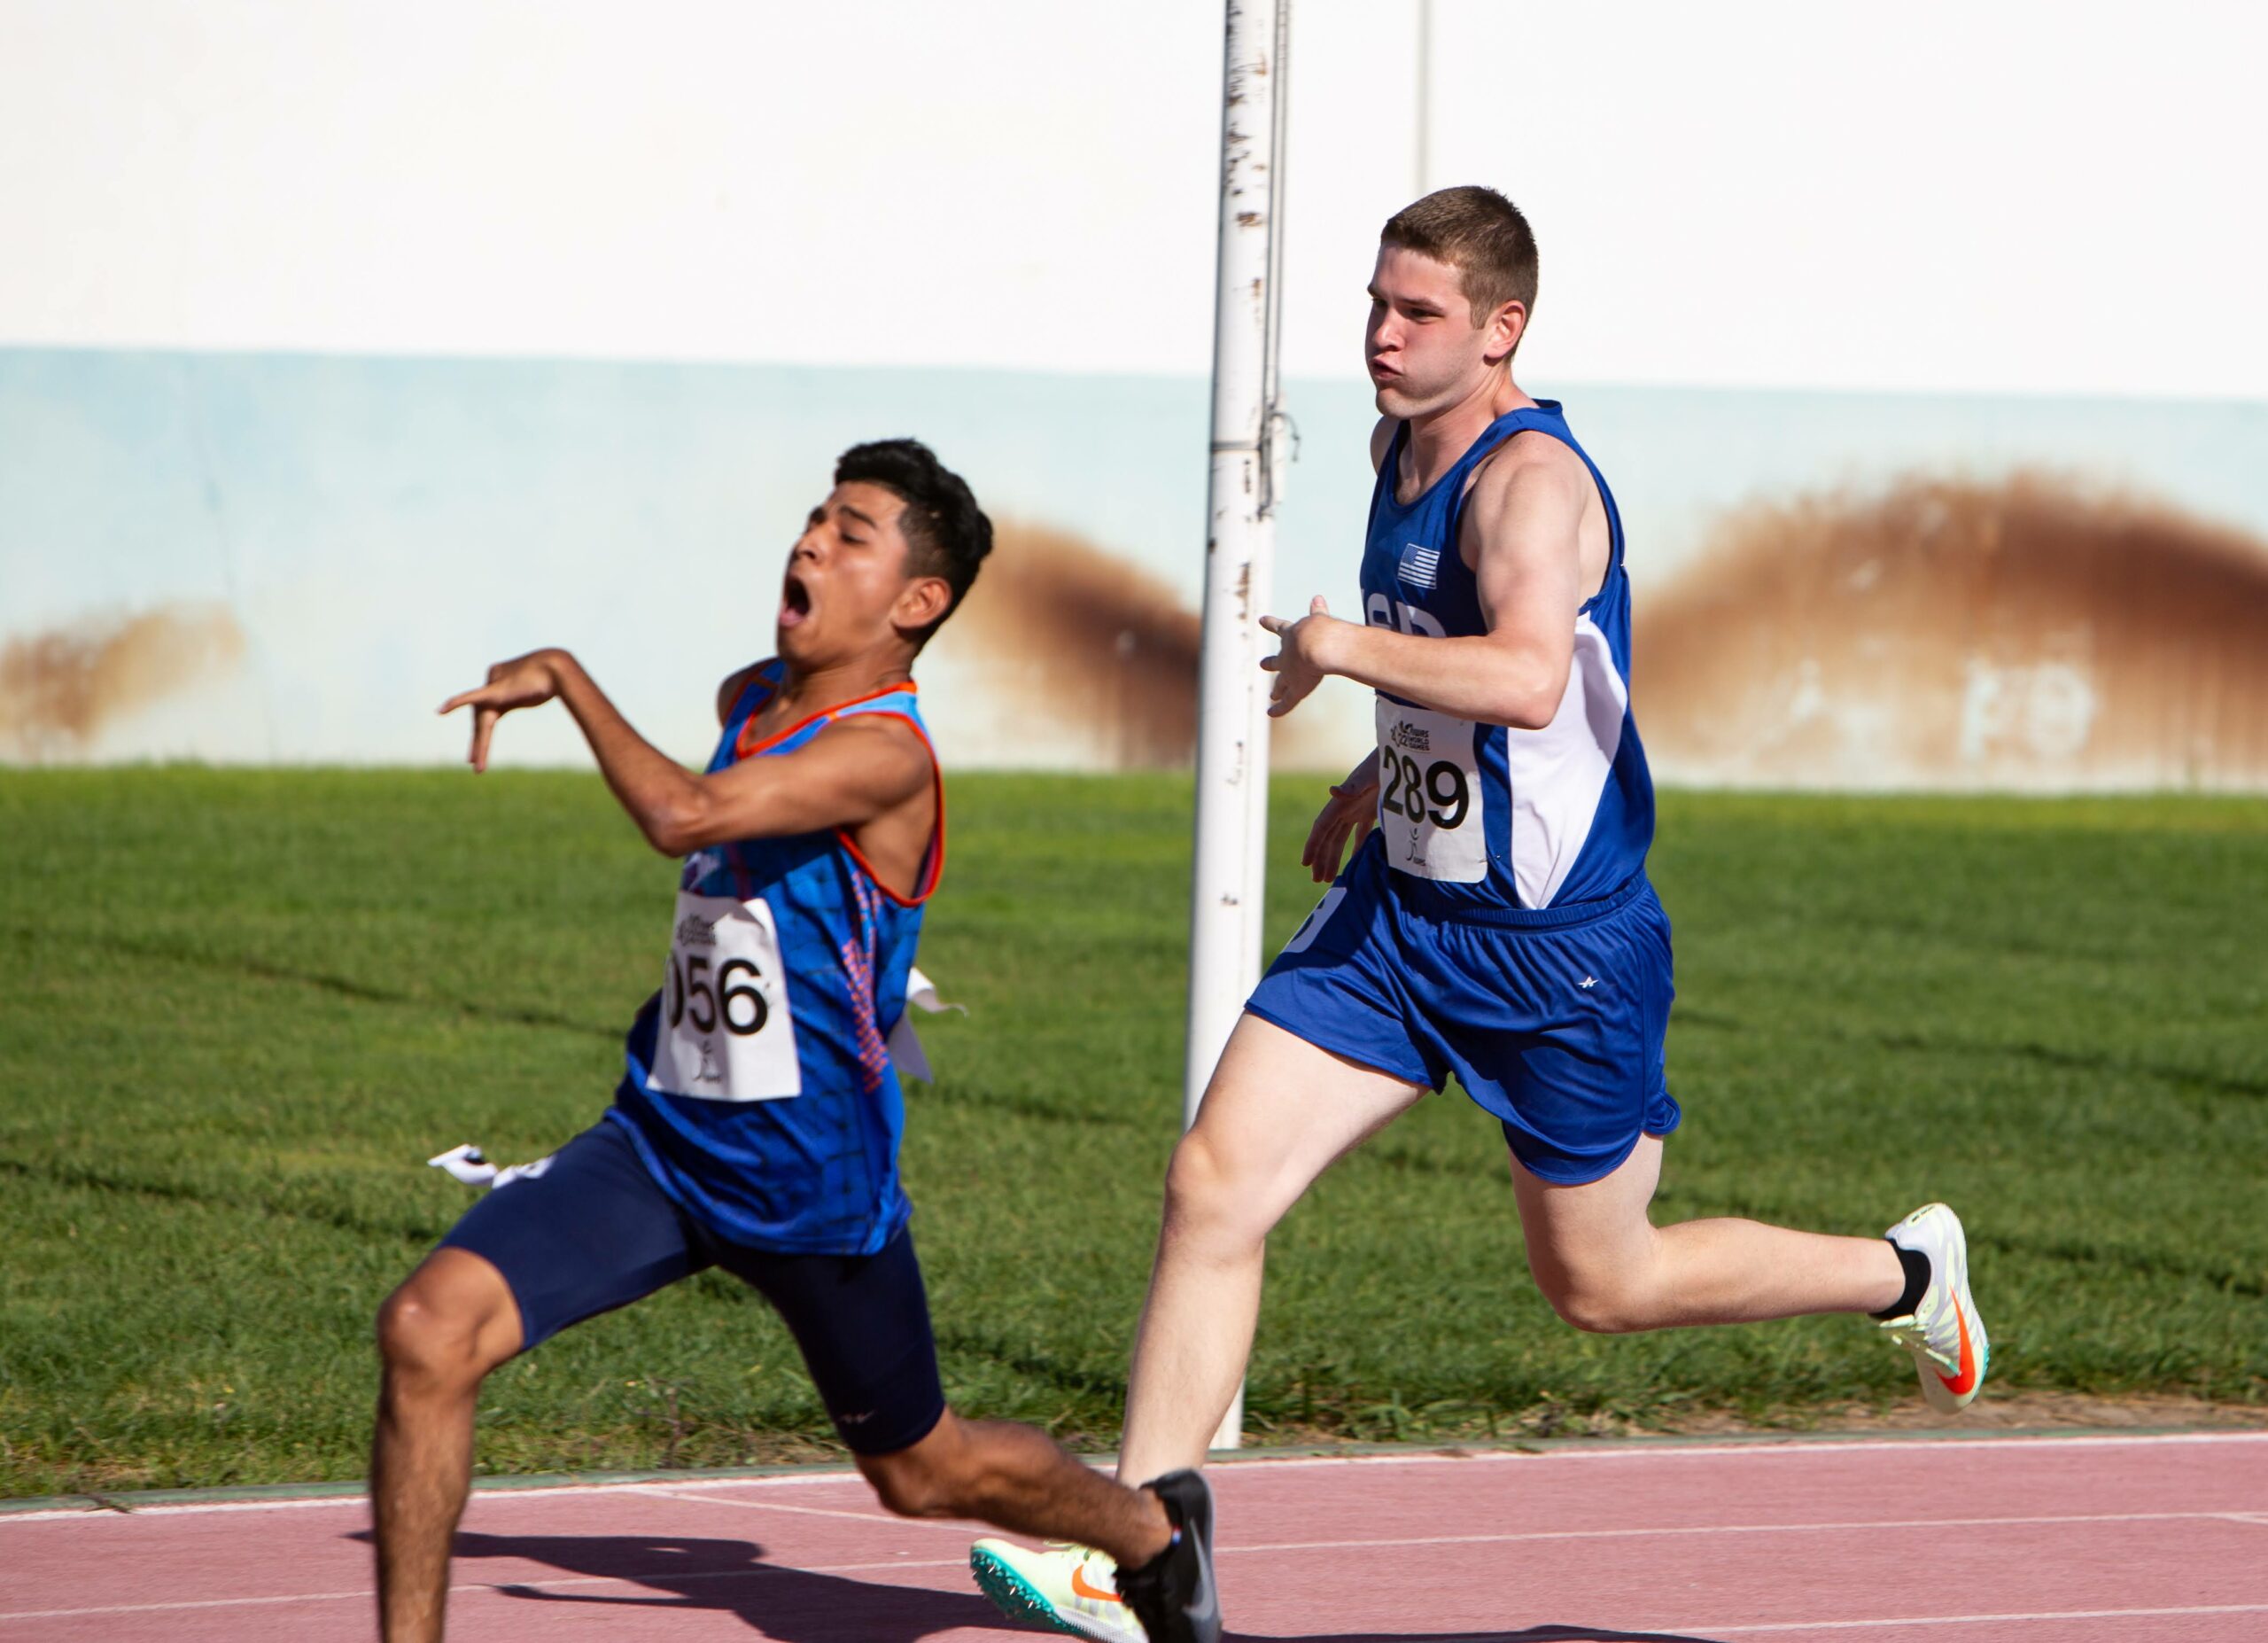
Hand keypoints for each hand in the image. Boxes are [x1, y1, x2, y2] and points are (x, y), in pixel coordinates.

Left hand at [439, 649, 567, 771]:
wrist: (559, 670)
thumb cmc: (555, 679)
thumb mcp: (535, 691)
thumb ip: (524, 695)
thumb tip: (532, 695)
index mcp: (498, 681)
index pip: (486, 710)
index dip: (482, 731)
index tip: (477, 750)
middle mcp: (492, 682)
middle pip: (482, 718)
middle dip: (479, 742)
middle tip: (473, 762)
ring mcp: (492, 686)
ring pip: (482, 720)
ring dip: (480, 744)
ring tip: (476, 764)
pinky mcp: (495, 690)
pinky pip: (471, 696)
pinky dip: (456, 702)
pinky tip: (441, 710)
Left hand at [1258, 595, 1344, 718]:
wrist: (1318, 646)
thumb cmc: (1322, 630)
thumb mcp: (1319, 619)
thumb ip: (1318, 612)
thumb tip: (1317, 598)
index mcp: (1292, 635)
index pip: (1281, 627)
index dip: (1271, 623)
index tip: (1261, 620)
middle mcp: (1287, 655)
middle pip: (1277, 661)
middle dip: (1270, 663)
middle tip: (1262, 664)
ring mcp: (1289, 673)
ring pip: (1281, 683)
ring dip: (1277, 689)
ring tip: (1272, 695)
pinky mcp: (1296, 689)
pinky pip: (1287, 702)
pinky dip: (1279, 708)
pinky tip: (1270, 713)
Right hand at [1301, 770, 1378, 883]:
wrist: (1399, 755)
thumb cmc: (1382, 764)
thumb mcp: (1368, 775)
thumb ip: (1352, 786)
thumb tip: (1332, 790)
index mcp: (1340, 802)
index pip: (1321, 827)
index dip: (1312, 845)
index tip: (1305, 863)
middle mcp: (1344, 808)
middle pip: (1328, 837)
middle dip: (1321, 858)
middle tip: (1317, 880)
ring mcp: (1355, 810)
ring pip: (1340, 838)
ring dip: (1334, 856)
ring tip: (1329, 877)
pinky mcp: (1369, 811)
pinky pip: (1359, 834)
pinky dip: (1356, 848)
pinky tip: (1355, 863)